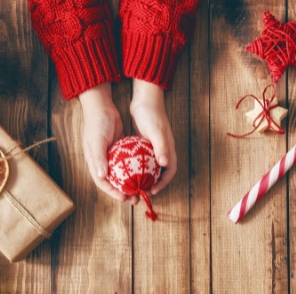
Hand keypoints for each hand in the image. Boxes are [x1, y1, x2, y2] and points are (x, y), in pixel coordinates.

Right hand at [78, 83, 135, 203]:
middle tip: (136, 198)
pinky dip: (134, 170)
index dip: (113, 192)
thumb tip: (102, 176)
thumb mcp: (97, 140)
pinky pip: (127, 163)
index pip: (103, 183)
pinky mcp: (119, 149)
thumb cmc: (97, 123)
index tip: (125, 198)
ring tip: (142, 189)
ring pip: (121, 174)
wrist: (101, 106)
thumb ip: (99, 158)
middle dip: (124, 191)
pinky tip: (145, 173)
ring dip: (130, 182)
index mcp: (94, 163)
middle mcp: (102, 162)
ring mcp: (111, 156)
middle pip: (113, 182)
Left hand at [130, 79, 176, 194]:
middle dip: (153, 184)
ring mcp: (154, 148)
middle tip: (141, 192)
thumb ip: (161, 147)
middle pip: (160, 173)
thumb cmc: (152, 114)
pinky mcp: (145, 145)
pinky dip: (137, 168)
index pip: (169, 171)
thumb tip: (165, 164)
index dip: (163, 183)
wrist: (145, 100)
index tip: (152, 191)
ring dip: (144, 177)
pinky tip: (126, 172)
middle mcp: (163, 151)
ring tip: (133, 185)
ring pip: (150, 168)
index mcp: (168, 150)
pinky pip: (142, 161)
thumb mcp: (156, 131)